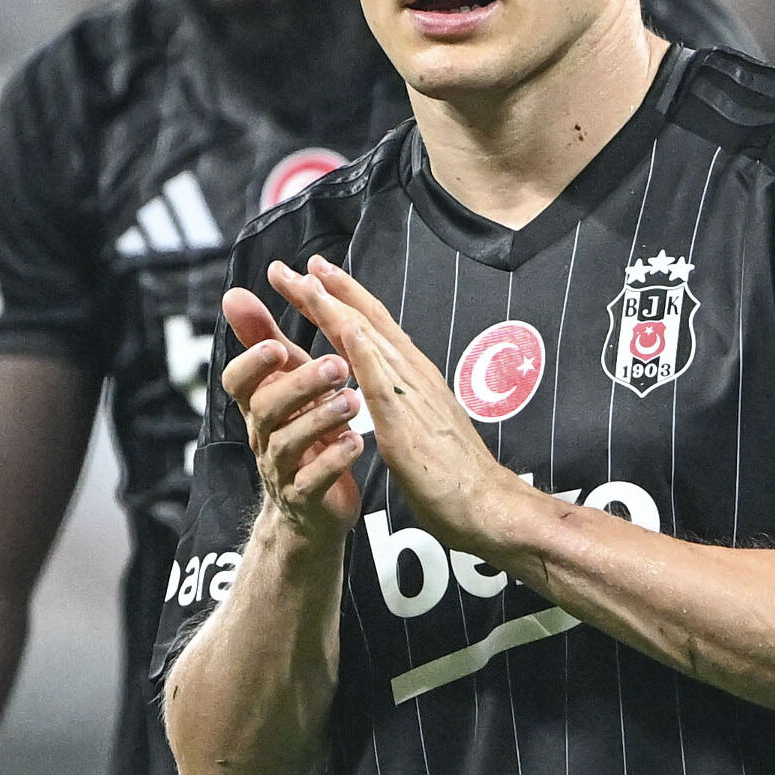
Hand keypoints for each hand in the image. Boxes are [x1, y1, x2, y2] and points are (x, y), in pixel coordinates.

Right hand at [213, 285, 374, 538]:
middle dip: (300, 384)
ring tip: (353, 401)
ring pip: (289, 443)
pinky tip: (357, 442)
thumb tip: (234, 295)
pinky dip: (334, 460)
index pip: (237, 382)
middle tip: (337, 365)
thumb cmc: (302, 434)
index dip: (252, 364)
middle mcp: (264, 436)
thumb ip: (262, 342)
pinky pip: (313, 481)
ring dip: (321, 419)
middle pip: (267, 409)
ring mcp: (282, 469)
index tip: (278, 344)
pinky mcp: (305, 497)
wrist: (310, 509)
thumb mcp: (285, 386)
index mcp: (259, 405)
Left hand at [269, 257, 534, 555]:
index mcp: (414, 377)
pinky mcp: (406, 422)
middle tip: (289, 268)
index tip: (313, 274)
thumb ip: (402, 403)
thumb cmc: (454, 475)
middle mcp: (413, 375)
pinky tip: (344, 327)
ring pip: (369, 339)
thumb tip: (385, 392)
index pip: (373, 327)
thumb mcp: (420, 427)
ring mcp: (411, 394)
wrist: (485, 506)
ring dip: (336, 307)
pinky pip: (381, 379)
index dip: (343, 297)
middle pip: (365, 321)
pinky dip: (362, 349)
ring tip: (306, 280)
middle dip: (327, 291)